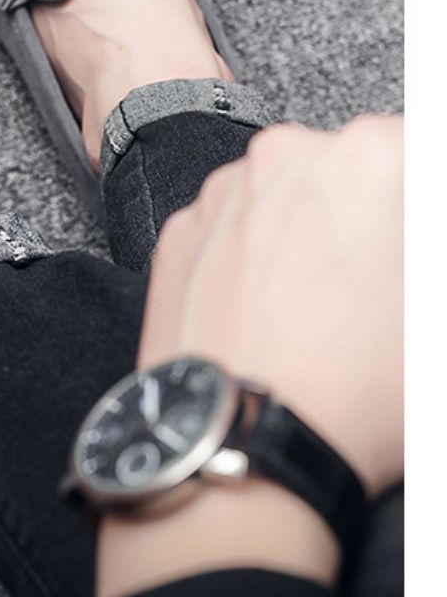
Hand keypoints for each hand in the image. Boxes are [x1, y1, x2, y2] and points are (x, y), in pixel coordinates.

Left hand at [96, 114, 402, 596]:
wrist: (240, 443)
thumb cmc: (358, 388)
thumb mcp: (434, 322)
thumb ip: (420, 253)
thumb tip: (405, 248)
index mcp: (371, 157)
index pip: (416, 158)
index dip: (416, 216)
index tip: (408, 256)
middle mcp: (287, 153)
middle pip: (347, 172)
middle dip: (369, 217)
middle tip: (378, 289)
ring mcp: (221, 191)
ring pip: (282, 199)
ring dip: (305, 234)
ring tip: (320, 312)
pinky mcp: (177, 232)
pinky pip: (229, 231)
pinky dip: (250, 258)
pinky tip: (269, 315)